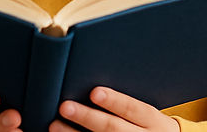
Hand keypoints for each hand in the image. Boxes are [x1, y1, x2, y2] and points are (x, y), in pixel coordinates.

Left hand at [49, 87, 179, 131]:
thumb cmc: (150, 125)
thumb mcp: (150, 115)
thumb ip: (129, 101)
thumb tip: (95, 80)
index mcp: (152, 121)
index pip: (133, 109)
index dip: (114, 100)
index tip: (94, 92)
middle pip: (113, 128)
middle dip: (87, 117)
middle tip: (65, 106)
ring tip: (54, 125)